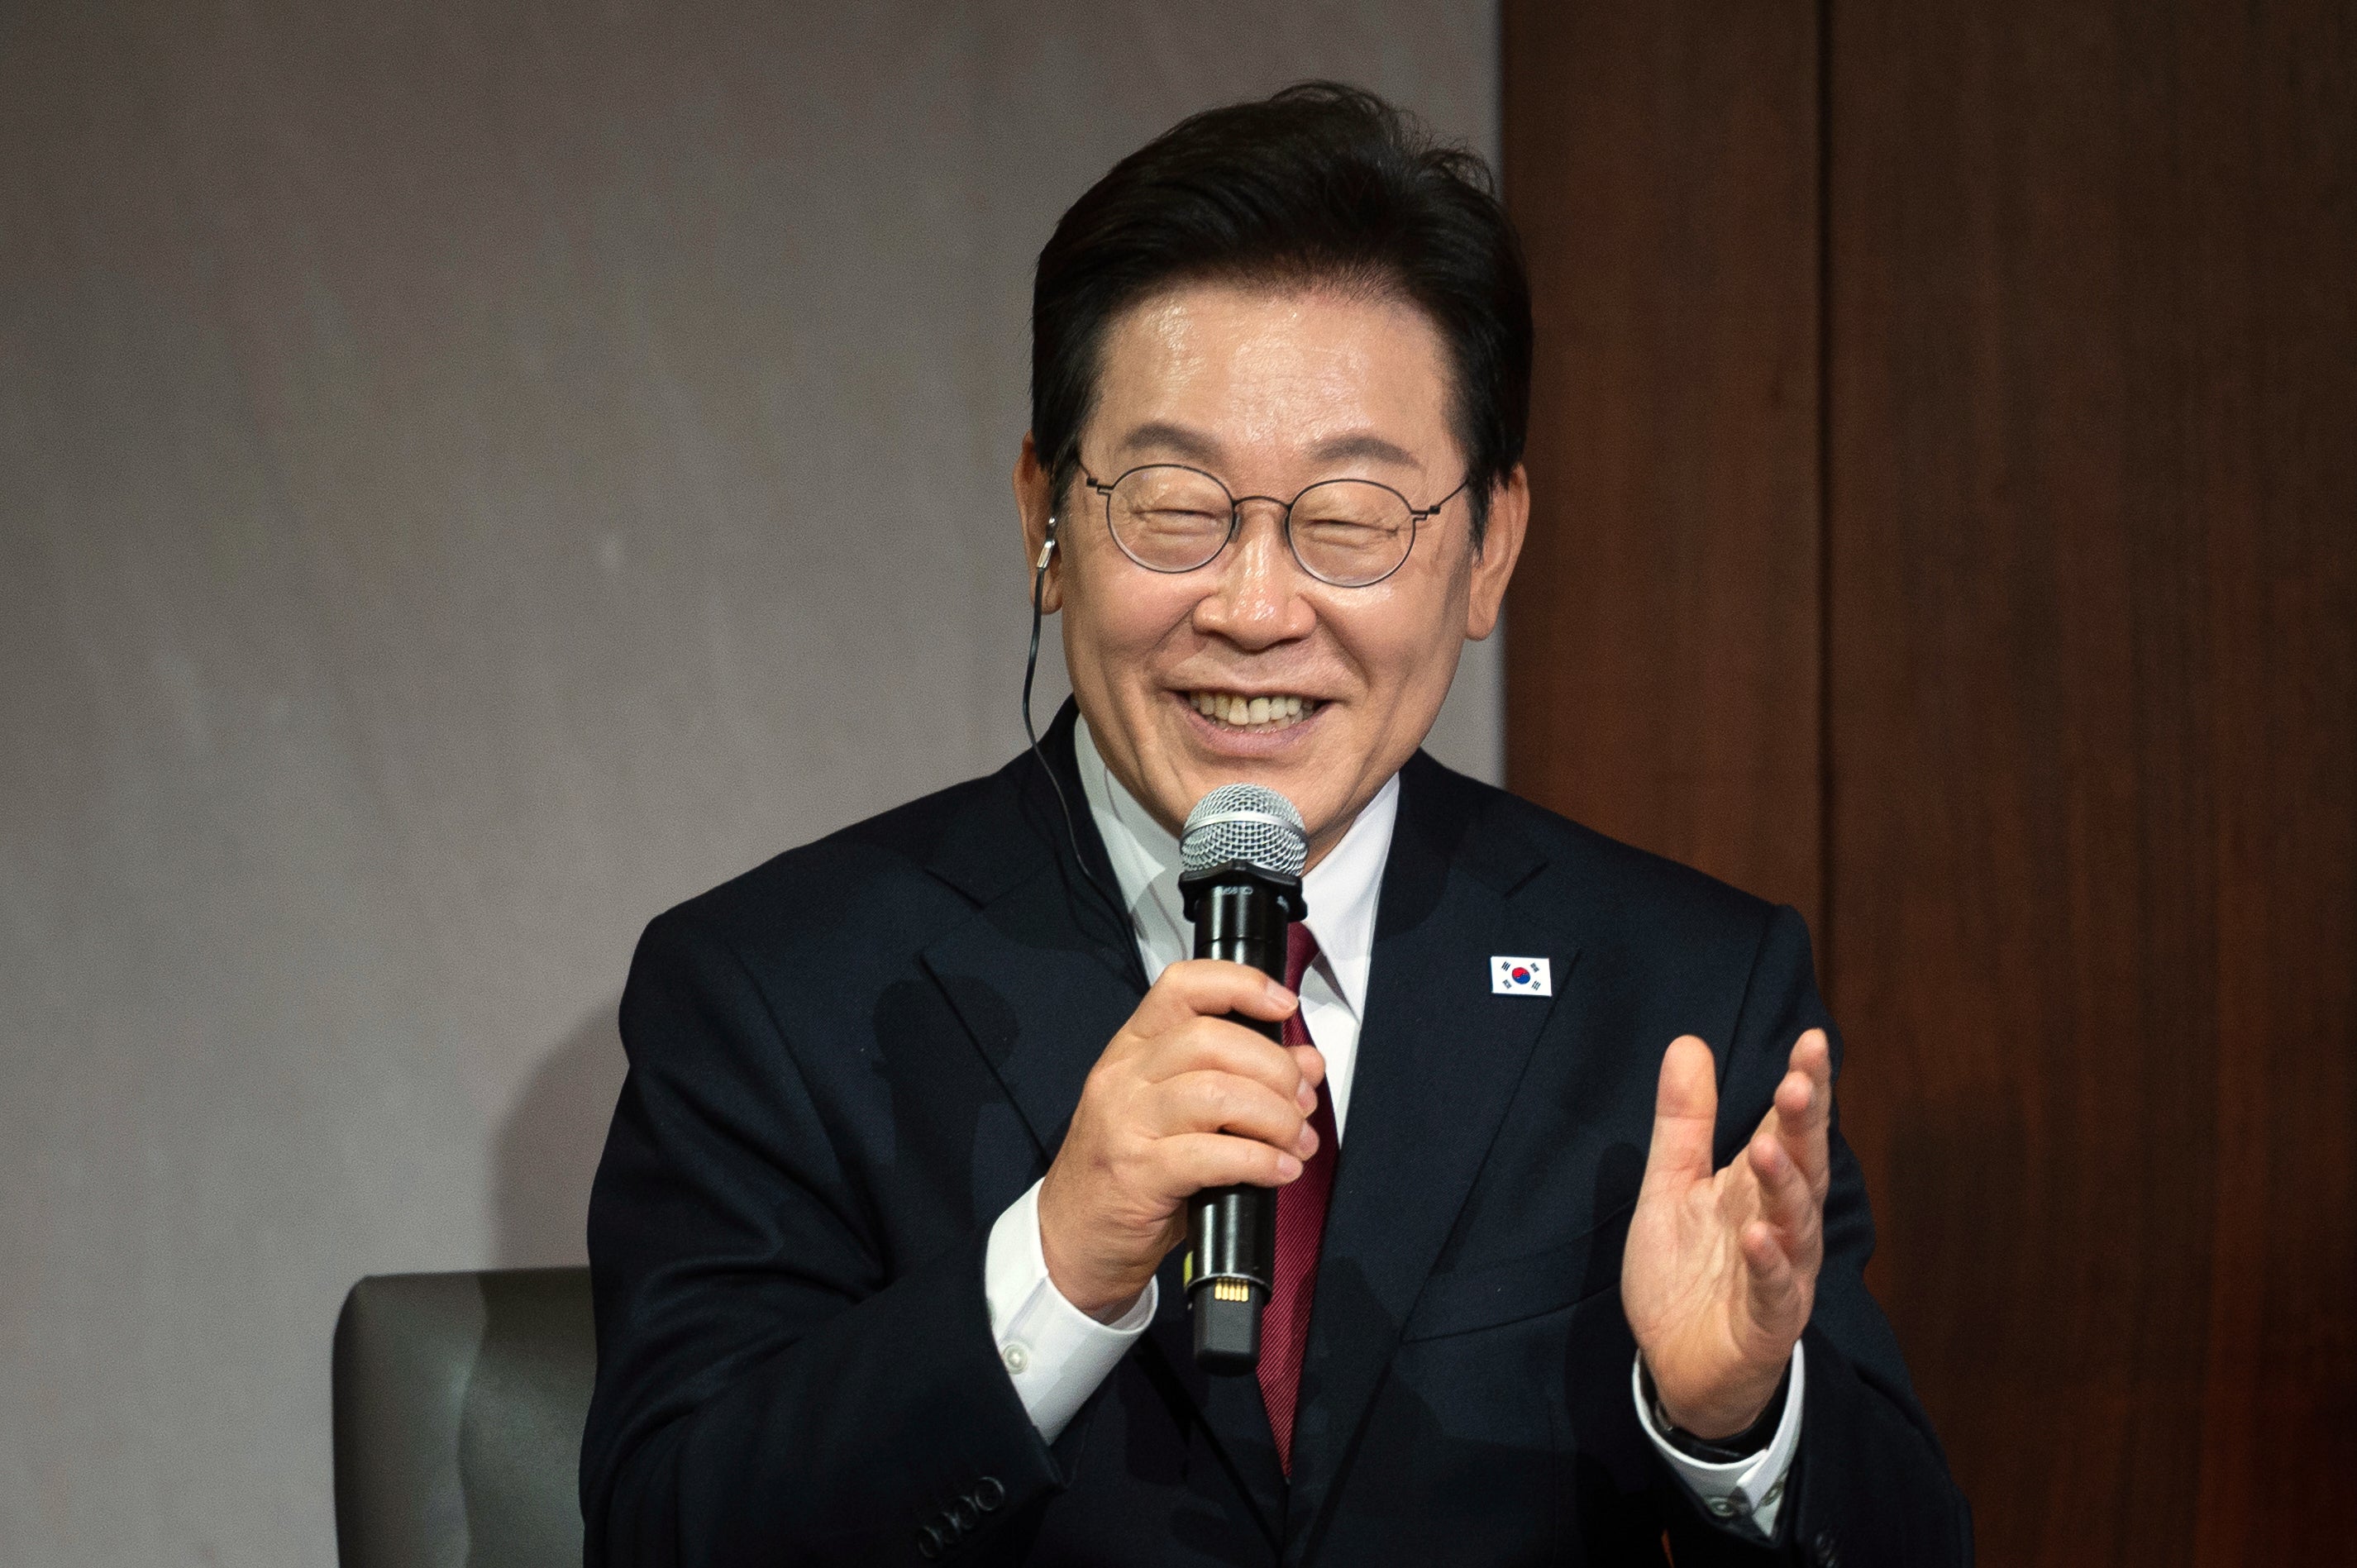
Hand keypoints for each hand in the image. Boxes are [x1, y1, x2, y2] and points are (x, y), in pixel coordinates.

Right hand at [1037, 960, 1325, 1318]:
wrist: (1072, 1238)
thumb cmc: (1128, 1173)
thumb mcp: (1179, 1115)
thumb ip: (1238, 1081)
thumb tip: (1305, 1062)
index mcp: (1132, 1048)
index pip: (1182, 987)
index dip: (1240, 984)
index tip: (1282, 1003)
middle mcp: (1123, 1076)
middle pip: (1210, 1038)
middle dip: (1274, 1066)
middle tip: (1303, 1100)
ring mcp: (1125, 1123)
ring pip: (1216, 1092)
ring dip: (1275, 1116)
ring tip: (1298, 1141)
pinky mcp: (1137, 1174)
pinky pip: (1212, 1155)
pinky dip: (1260, 1160)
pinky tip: (1280, 1170)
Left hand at [1620, 1030, 1831, 1437]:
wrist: (1679, 1369)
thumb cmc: (1687, 1274)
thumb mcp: (1671, 1187)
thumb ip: (1683, 1123)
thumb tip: (1688, 1042)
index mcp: (1757, 1188)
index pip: (1787, 1128)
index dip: (1804, 1086)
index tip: (1813, 1040)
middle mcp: (1782, 1225)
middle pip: (1803, 1167)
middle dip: (1805, 1126)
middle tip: (1800, 1082)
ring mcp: (1781, 1274)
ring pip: (1796, 1225)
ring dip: (1785, 1186)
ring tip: (1767, 1147)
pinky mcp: (1767, 1323)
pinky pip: (1774, 1290)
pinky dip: (1768, 1262)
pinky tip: (1758, 1235)